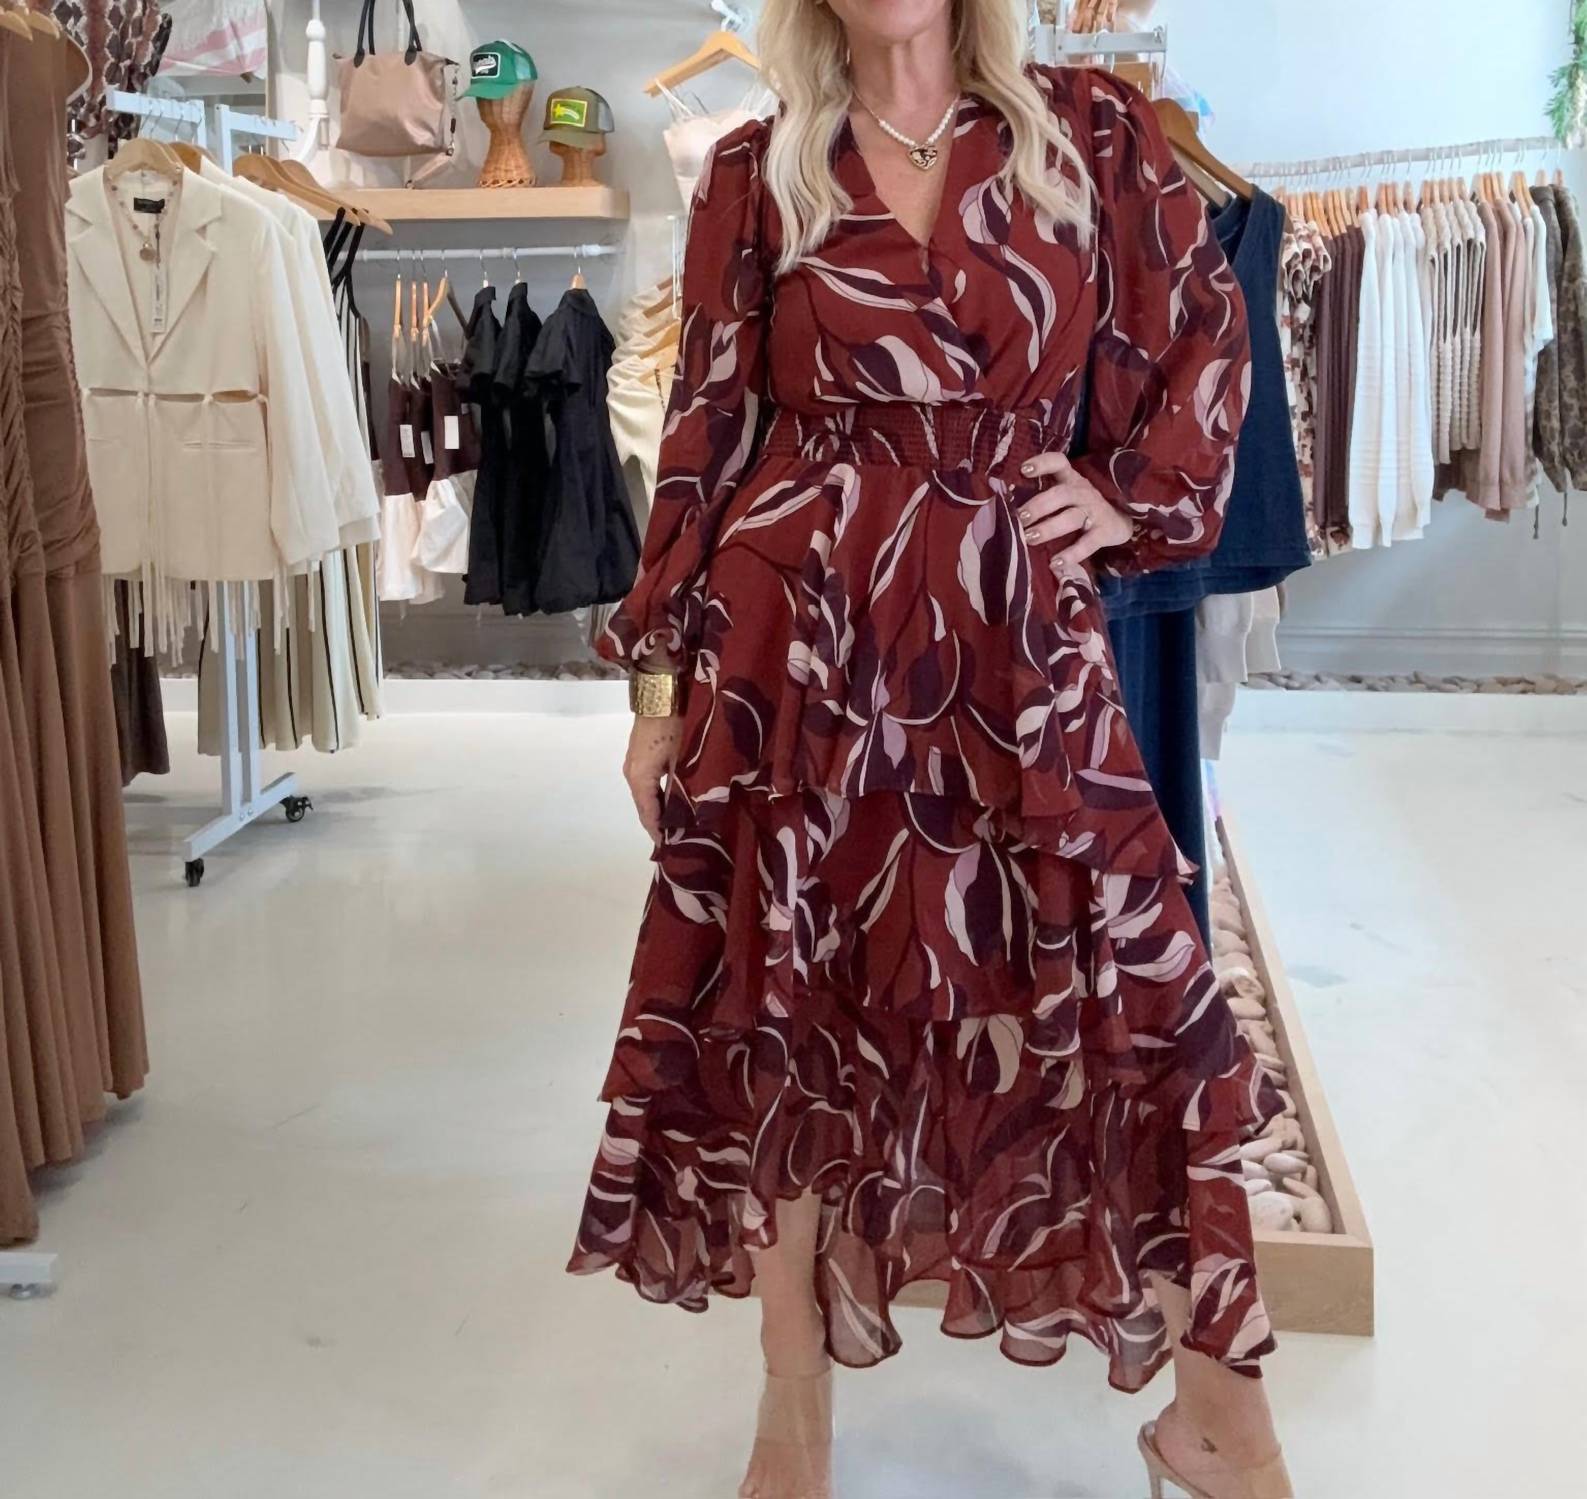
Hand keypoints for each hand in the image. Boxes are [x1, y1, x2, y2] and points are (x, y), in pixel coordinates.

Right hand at [623, 715, 683, 844]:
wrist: (661, 695)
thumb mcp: (681, 760)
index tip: (670, 849)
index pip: (648, 815)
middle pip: (644, 807)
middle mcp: (632, 775)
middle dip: (658, 825)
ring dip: (659, 811)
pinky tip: (670, 803)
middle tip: (675, 842)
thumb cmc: (674, 727)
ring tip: (675, 827)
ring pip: (646, 796)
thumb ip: (682, 788)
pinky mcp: (640, 756)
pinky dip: (657, 797)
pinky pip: (647, 785)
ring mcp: (633, 765)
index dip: (659, 833)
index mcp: (640, 779)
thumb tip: (689, 815)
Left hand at [1015, 452, 1133, 570]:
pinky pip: (1088, 543)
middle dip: (1038, 505)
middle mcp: (1082, 492)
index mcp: (1071, 480)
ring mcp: (1094, 511)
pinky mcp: (1104, 533)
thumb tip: (1004, 508)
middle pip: (1061, 494)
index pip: (1059, 463)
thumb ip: (1043, 497)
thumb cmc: (1082, 507)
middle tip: (1020, 517)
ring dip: (1049, 528)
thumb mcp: (1066, 496)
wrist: (1121, 521)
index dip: (1043, 463)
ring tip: (1029, 538)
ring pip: (1071, 517)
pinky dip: (1072, 554)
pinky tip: (1055, 563)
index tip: (1024, 469)